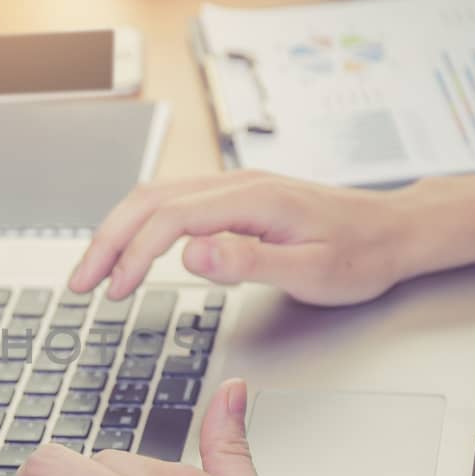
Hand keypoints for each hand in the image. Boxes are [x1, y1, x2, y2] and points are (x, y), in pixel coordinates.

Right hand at [66, 172, 419, 307]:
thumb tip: (189, 254)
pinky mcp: (234, 200)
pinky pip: (172, 204)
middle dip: (106, 240)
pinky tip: (131, 251)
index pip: (170, 220)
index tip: (114, 291)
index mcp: (252, 199)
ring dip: (117, 232)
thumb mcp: (310, 271)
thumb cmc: (360, 255)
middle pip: (149, 200)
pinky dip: (139, 227)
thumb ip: (247, 262)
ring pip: (155, 198)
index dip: (133, 254)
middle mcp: (237, 184)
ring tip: (95, 272)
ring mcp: (233, 188)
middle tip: (81, 283)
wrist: (393, 231)